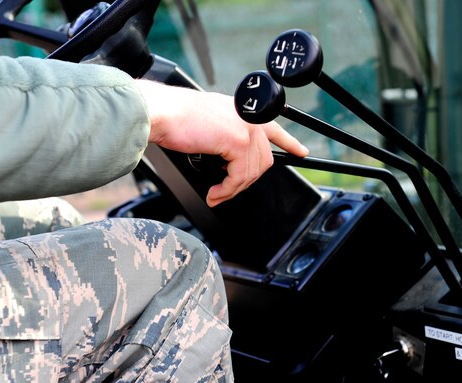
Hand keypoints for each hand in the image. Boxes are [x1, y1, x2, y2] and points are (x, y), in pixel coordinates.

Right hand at [135, 79, 308, 206]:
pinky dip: (226, 190)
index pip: (273, 127)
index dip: (289, 142)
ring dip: (233, 189)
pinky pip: (239, 176)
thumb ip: (225, 135)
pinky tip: (215, 193)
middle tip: (225, 191)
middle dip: (245, 181)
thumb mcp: (207, 123)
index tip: (301, 152)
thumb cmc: (173, 117)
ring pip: (252, 171)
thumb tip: (228, 160)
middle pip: (262, 159)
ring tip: (216, 195)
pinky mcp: (237, 141)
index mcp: (242, 109)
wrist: (160, 112)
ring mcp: (245, 127)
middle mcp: (248, 116)